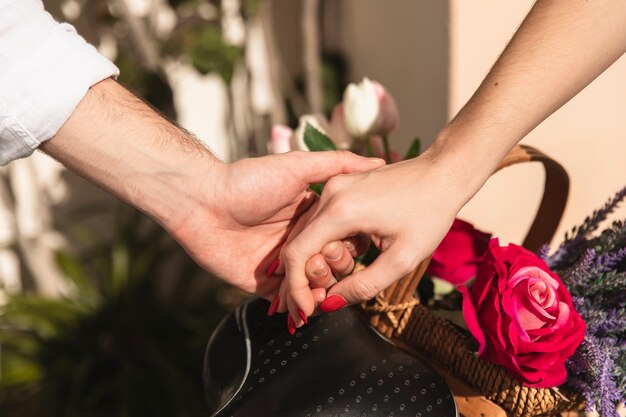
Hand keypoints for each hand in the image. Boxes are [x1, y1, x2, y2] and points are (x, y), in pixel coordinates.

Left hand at [168, 150, 383, 299]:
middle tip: (324, 257)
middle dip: (337, 265)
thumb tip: (378, 161)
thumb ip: (338, 163)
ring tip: (315, 281)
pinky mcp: (264, 285)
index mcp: (311, 215)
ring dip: (322, 286)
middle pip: (334, 263)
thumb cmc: (247, 180)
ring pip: (317, 285)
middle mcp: (300, 240)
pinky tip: (309, 303)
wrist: (201, 202)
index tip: (347, 241)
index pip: (344, 236)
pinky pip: (291, 301)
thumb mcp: (298, 165)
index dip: (350, 242)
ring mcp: (284, 264)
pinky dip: (303, 305)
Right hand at [280, 150, 467, 324]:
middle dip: (309, 276)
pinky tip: (354, 249)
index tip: (307, 310)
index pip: (297, 254)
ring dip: (320, 259)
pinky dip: (328, 242)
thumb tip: (330, 303)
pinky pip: (321, 220)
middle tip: (330, 294)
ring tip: (351, 267)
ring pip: (309, 233)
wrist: (443, 173)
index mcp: (342, 210)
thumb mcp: (402, 259)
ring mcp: (334, 185)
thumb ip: (364, 286)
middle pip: (299, 244)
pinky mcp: (340, 184)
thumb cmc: (430, 212)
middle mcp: (331, 193)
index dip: (296, 288)